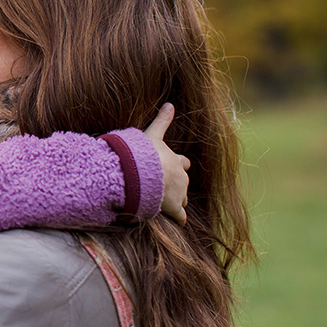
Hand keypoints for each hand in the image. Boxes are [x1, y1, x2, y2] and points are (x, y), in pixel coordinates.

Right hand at [144, 103, 189, 225]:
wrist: (142, 173)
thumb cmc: (145, 153)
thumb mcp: (153, 134)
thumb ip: (162, 120)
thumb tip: (170, 103)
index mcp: (176, 161)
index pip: (183, 163)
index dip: (179, 165)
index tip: (176, 166)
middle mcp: (181, 178)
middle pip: (184, 182)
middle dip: (179, 184)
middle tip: (169, 186)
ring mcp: (178, 193)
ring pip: (182, 199)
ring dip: (177, 200)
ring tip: (168, 203)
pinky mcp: (173, 208)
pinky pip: (180, 216)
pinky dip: (179, 219)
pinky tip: (178, 222)